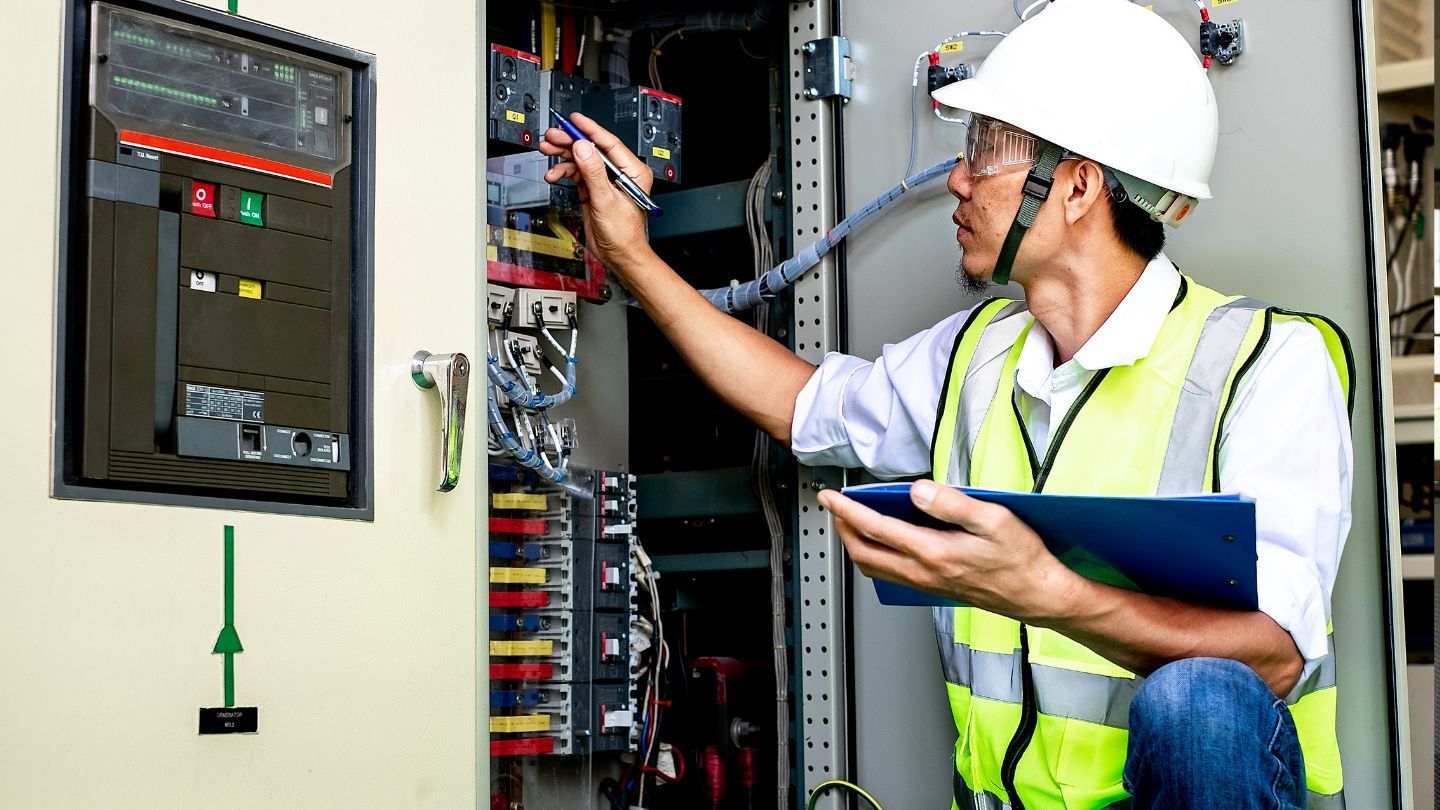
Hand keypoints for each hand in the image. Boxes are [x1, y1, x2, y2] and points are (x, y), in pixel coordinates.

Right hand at [539, 113, 656, 272]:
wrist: (619, 255)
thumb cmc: (624, 234)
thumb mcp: (607, 201)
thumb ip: (594, 173)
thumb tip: (584, 148)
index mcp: (632, 171)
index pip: (609, 143)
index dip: (590, 129)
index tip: (574, 120)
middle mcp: (619, 173)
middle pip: (591, 149)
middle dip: (570, 142)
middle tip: (552, 136)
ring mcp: (605, 180)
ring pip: (581, 159)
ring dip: (563, 156)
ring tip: (547, 151)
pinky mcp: (594, 189)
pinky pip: (577, 173)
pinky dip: (564, 172)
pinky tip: (554, 174)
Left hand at [816, 479, 1080, 622]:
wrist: (1038, 595)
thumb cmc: (1022, 559)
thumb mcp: (994, 519)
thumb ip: (952, 503)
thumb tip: (917, 491)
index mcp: (934, 552)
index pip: (876, 529)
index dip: (847, 510)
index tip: (830, 497)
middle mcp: (924, 572)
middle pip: (864, 553)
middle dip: (843, 529)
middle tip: (834, 508)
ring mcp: (926, 584)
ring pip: (875, 567)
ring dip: (856, 544)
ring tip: (851, 522)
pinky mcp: (933, 588)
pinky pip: (891, 575)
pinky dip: (876, 556)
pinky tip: (884, 542)